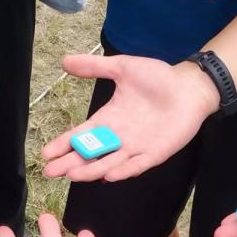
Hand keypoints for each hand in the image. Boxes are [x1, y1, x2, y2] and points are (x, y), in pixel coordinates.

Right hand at [42, 55, 219, 180]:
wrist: (190, 86)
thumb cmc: (158, 77)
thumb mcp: (122, 68)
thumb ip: (95, 67)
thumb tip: (65, 61)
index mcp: (108, 119)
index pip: (80, 135)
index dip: (63, 144)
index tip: (46, 153)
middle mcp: (118, 136)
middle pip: (89, 154)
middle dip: (70, 163)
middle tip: (50, 172)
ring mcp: (136, 147)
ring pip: (109, 162)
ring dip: (91, 170)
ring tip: (73, 175)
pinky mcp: (155, 153)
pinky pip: (137, 165)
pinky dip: (124, 170)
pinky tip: (108, 176)